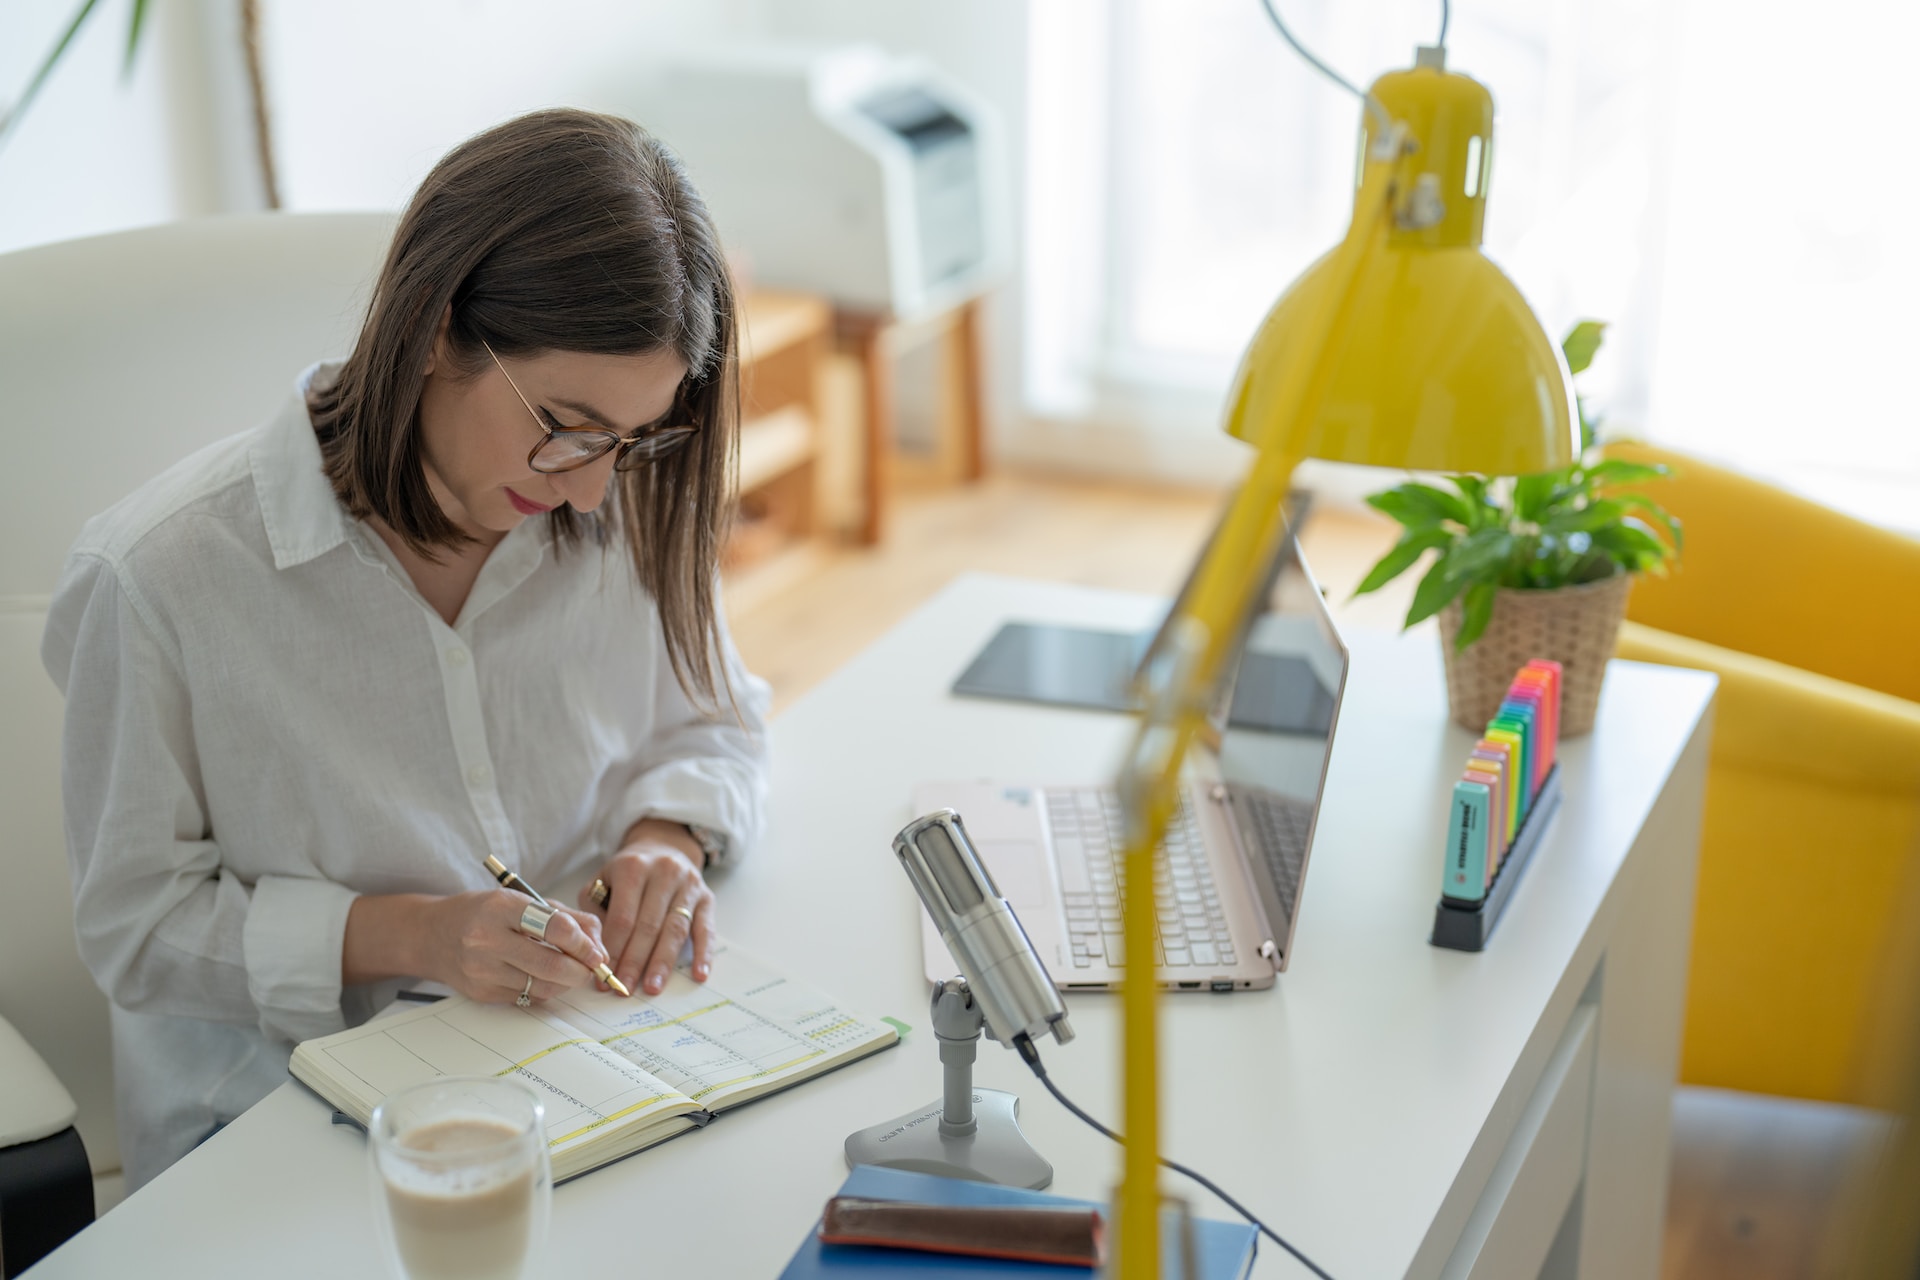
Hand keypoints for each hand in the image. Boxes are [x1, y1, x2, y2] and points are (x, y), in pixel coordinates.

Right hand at [417, 890, 610, 1004]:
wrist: (432, 935)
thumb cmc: (485, 912)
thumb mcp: (524, 900)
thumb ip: (566, 917)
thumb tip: (598, 944)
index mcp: (502, 907)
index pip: (556, 928)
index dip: (584, 943)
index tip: (596, 951)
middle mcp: (487, 939)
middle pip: (551, 964)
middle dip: (581, 970)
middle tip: (591, 967)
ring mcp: (482, 969)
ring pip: (542, 986)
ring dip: (565, 983)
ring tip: (569, 970)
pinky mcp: (481, 992)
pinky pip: (527, 998)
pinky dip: (544, 989)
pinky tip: (542, 976)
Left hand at [583, 826, 713, 994]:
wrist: (664, 846)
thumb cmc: (628, 872)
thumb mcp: (603, 880)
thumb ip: (596, 912)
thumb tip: (597, 951)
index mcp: (633, 868)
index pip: (622, 917)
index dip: (613, 949)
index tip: (603, 974)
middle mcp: (664, 872)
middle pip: (648, 926)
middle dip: (635, 961)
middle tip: (624, 988)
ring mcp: (689, 885)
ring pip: (675, 930)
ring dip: (663, 962)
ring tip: (653, 987)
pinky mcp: (707, 897)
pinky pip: (707, 929)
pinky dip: (704, 953)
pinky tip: (698, 974)